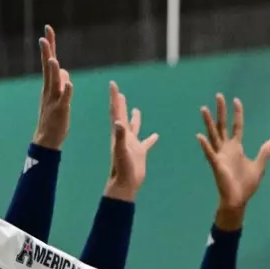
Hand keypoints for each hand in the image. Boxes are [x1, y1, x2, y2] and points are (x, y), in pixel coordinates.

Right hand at [33, 25, 73, 149]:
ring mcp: (54, 100)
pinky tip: (68, 83)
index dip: (49, 46)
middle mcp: (50, 90)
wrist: (48, 138)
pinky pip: (64, 100)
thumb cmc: (54, 117)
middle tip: (44, 36)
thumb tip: (63, 70)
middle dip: (47, 52)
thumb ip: (60, 83)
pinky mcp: (60, 110)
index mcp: (51, 85)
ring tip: (53, 58)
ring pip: (53, 82)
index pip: (49, 62)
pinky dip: (66, 91)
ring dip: (53, 70)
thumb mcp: (59, 97)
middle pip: (48, 67)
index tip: (48, 30)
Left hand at [104, 82, 158, 201]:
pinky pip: (146, 142)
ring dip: (134, 118)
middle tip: (119, 92)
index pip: (116, 111)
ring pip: (133, 128)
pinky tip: (157, 135)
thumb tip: (119, 122)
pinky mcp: (140, 153)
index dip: (114, 98)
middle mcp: (124, 136)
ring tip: (136, 109)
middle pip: (121, 116)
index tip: (113, 84)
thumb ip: (120, 137)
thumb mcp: (121, 151)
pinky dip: (151, 138)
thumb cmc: (122, 168)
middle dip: (120, 103)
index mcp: (119, 133)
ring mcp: (132, 144)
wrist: (125, 184)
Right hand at [197, 94, 269, 228]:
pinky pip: (210, 154)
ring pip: (213, 135)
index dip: (237, 114)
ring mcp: (220, 156)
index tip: (236, 100)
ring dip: (208, 123)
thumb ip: (264, 152)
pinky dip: (205, 145)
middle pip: (222, 126)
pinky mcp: (216, 165)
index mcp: (236, 148)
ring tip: (204, 109)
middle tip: (218, 96)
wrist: (239, 200)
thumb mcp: (259, 166)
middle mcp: (226, 149)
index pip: (236, 126)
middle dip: (221, 111)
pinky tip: (200, 136)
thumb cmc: (247, 184)